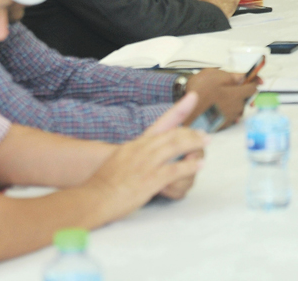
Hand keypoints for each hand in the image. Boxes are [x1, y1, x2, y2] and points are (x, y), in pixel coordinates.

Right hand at [84, 93, 208, 221]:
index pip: (161, 122)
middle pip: (172, 134)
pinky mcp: (149, 180)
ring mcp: (146, 164)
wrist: (92, 198)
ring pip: (175, 147)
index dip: (179, 109)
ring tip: (205, 144)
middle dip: (191, 133)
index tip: (193, 98)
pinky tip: (199, 165)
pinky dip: (189, 167)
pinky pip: (174, 170)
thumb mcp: (119, 160)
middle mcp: (141, 150)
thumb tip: (151, 152)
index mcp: (135, 145)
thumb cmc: (103, 183)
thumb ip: (136, 153)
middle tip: (204, 135)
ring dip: (194, 144)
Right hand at [185, 68, 257, 128]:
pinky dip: (226, 111)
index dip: (253, 83)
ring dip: (234, 103)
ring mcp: (228, 118)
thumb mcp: (216, 76)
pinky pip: (230, 117)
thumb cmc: (198, 90)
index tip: (252, 80)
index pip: (253, 89)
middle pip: (246, 100)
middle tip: (229, 88)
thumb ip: (235, 76)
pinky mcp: (221, 125)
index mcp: (235, 95)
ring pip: (238, 109)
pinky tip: (217, 106)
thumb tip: (249, 77)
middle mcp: (235, 108)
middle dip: (241, 93)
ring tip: (221, 97)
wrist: (181, 107)